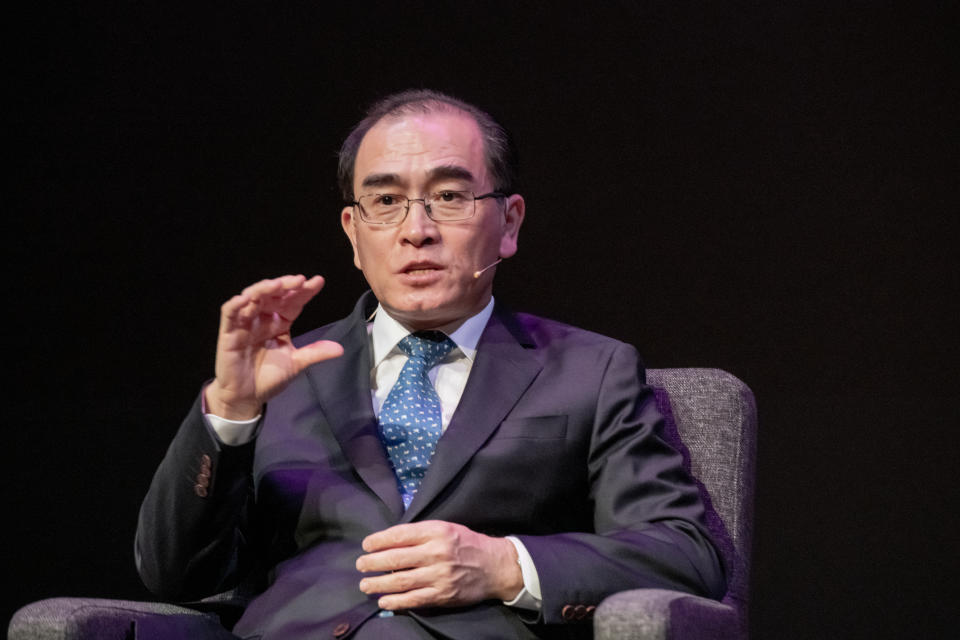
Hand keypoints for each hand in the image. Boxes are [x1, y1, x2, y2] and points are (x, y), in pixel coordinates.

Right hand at [205, 275, 343, 418]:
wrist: (247, 398)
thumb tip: (340, 348)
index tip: (318, 281)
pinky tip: (246, 298)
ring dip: (264, 289)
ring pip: (252, 298)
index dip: (304, 291)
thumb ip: (315, 353)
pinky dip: (236, 304)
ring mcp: (245, 323)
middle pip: (274, 295)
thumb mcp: (296, 364)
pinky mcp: (228, 332)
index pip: (293, 301)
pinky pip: (230, 313)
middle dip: (286, 285)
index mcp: (280, 323)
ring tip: (279, 284)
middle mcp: (263, 318)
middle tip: (300, 280)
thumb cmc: (269, 378)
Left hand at [356, 520, 522, 609]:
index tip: (366, 545)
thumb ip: (421, 534)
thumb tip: (389, 541)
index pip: (400, 535)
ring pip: (400, 581)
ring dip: (378, 584)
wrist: (494, 566)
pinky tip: (383, 601)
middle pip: (396, 559)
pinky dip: (395, 601)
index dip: (378, 541)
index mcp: (436, 532)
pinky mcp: (442, 594)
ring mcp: (439, 576)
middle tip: (360, 565)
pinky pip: (413, 599)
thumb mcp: (446, 528)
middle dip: (373, 563)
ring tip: (365, 584)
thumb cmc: (466, 544)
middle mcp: (436, 553)